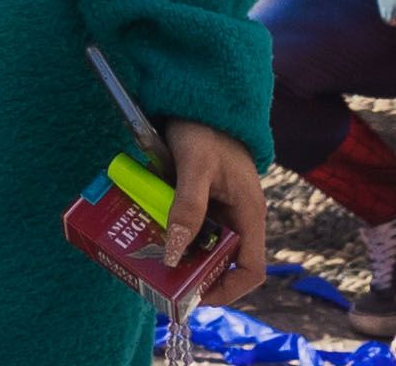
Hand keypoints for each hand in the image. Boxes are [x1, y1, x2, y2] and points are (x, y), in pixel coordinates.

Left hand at [159, 118, 266, 307]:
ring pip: (201, 241)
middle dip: (193, 271)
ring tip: (146, 254)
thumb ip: (187, 208)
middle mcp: (238, 216)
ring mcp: (220, 206)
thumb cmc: (205, 130)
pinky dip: (169, 227)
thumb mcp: (194, 167)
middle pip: (221, 260)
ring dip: (178, 249)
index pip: (249, 270)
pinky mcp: (201, 195)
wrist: (200, 98)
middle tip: (158, 276)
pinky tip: (146, 225)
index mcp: (249, 215)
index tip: (194, 296)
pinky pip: (187, 220)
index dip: (227, 290)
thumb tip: (174, 254)